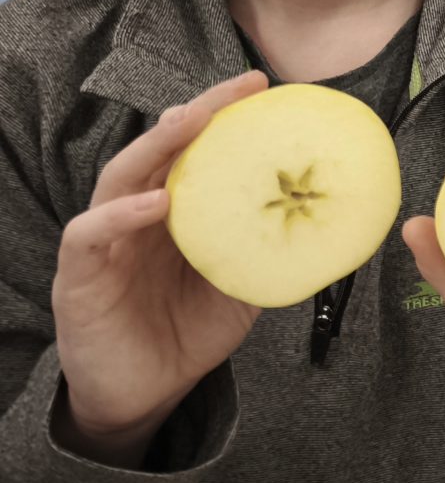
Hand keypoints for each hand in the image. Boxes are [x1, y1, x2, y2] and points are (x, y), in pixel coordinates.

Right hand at [51, 72, 268, 466]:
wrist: (147, 394)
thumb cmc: (190, 329)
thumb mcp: (241, 284)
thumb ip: (267, 247)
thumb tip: (326, 217)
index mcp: (176, 210)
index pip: (193, 150)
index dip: (221, 116)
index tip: (261, 87)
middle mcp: (137, 215)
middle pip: (159, 149)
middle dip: (195, 114)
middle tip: (235, 90)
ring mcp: (105, 242)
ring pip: (119, 178)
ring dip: (154, 147)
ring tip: (189, 121)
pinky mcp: (78, 277)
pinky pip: (89, 235)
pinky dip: (119, 215)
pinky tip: (155, 204)